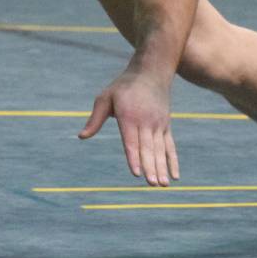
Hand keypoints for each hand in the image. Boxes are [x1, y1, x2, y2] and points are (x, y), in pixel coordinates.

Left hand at [79, 67, 177, 185]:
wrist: (151, 71)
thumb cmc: (124, 86)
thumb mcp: (106, 97)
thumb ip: (95, 119)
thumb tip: (81, 136)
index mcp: (128, 116)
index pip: (131, 141)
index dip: (134, 157)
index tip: (136, 173)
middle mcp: (145, 122)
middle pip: (148, 148)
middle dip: (150, 167)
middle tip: (152, 184)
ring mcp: (158, 124)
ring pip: (160, 149)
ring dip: (162, 168)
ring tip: (163, 185)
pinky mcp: (165, 125)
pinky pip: (170, 146)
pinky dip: (173, 161)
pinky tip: (175, 176)